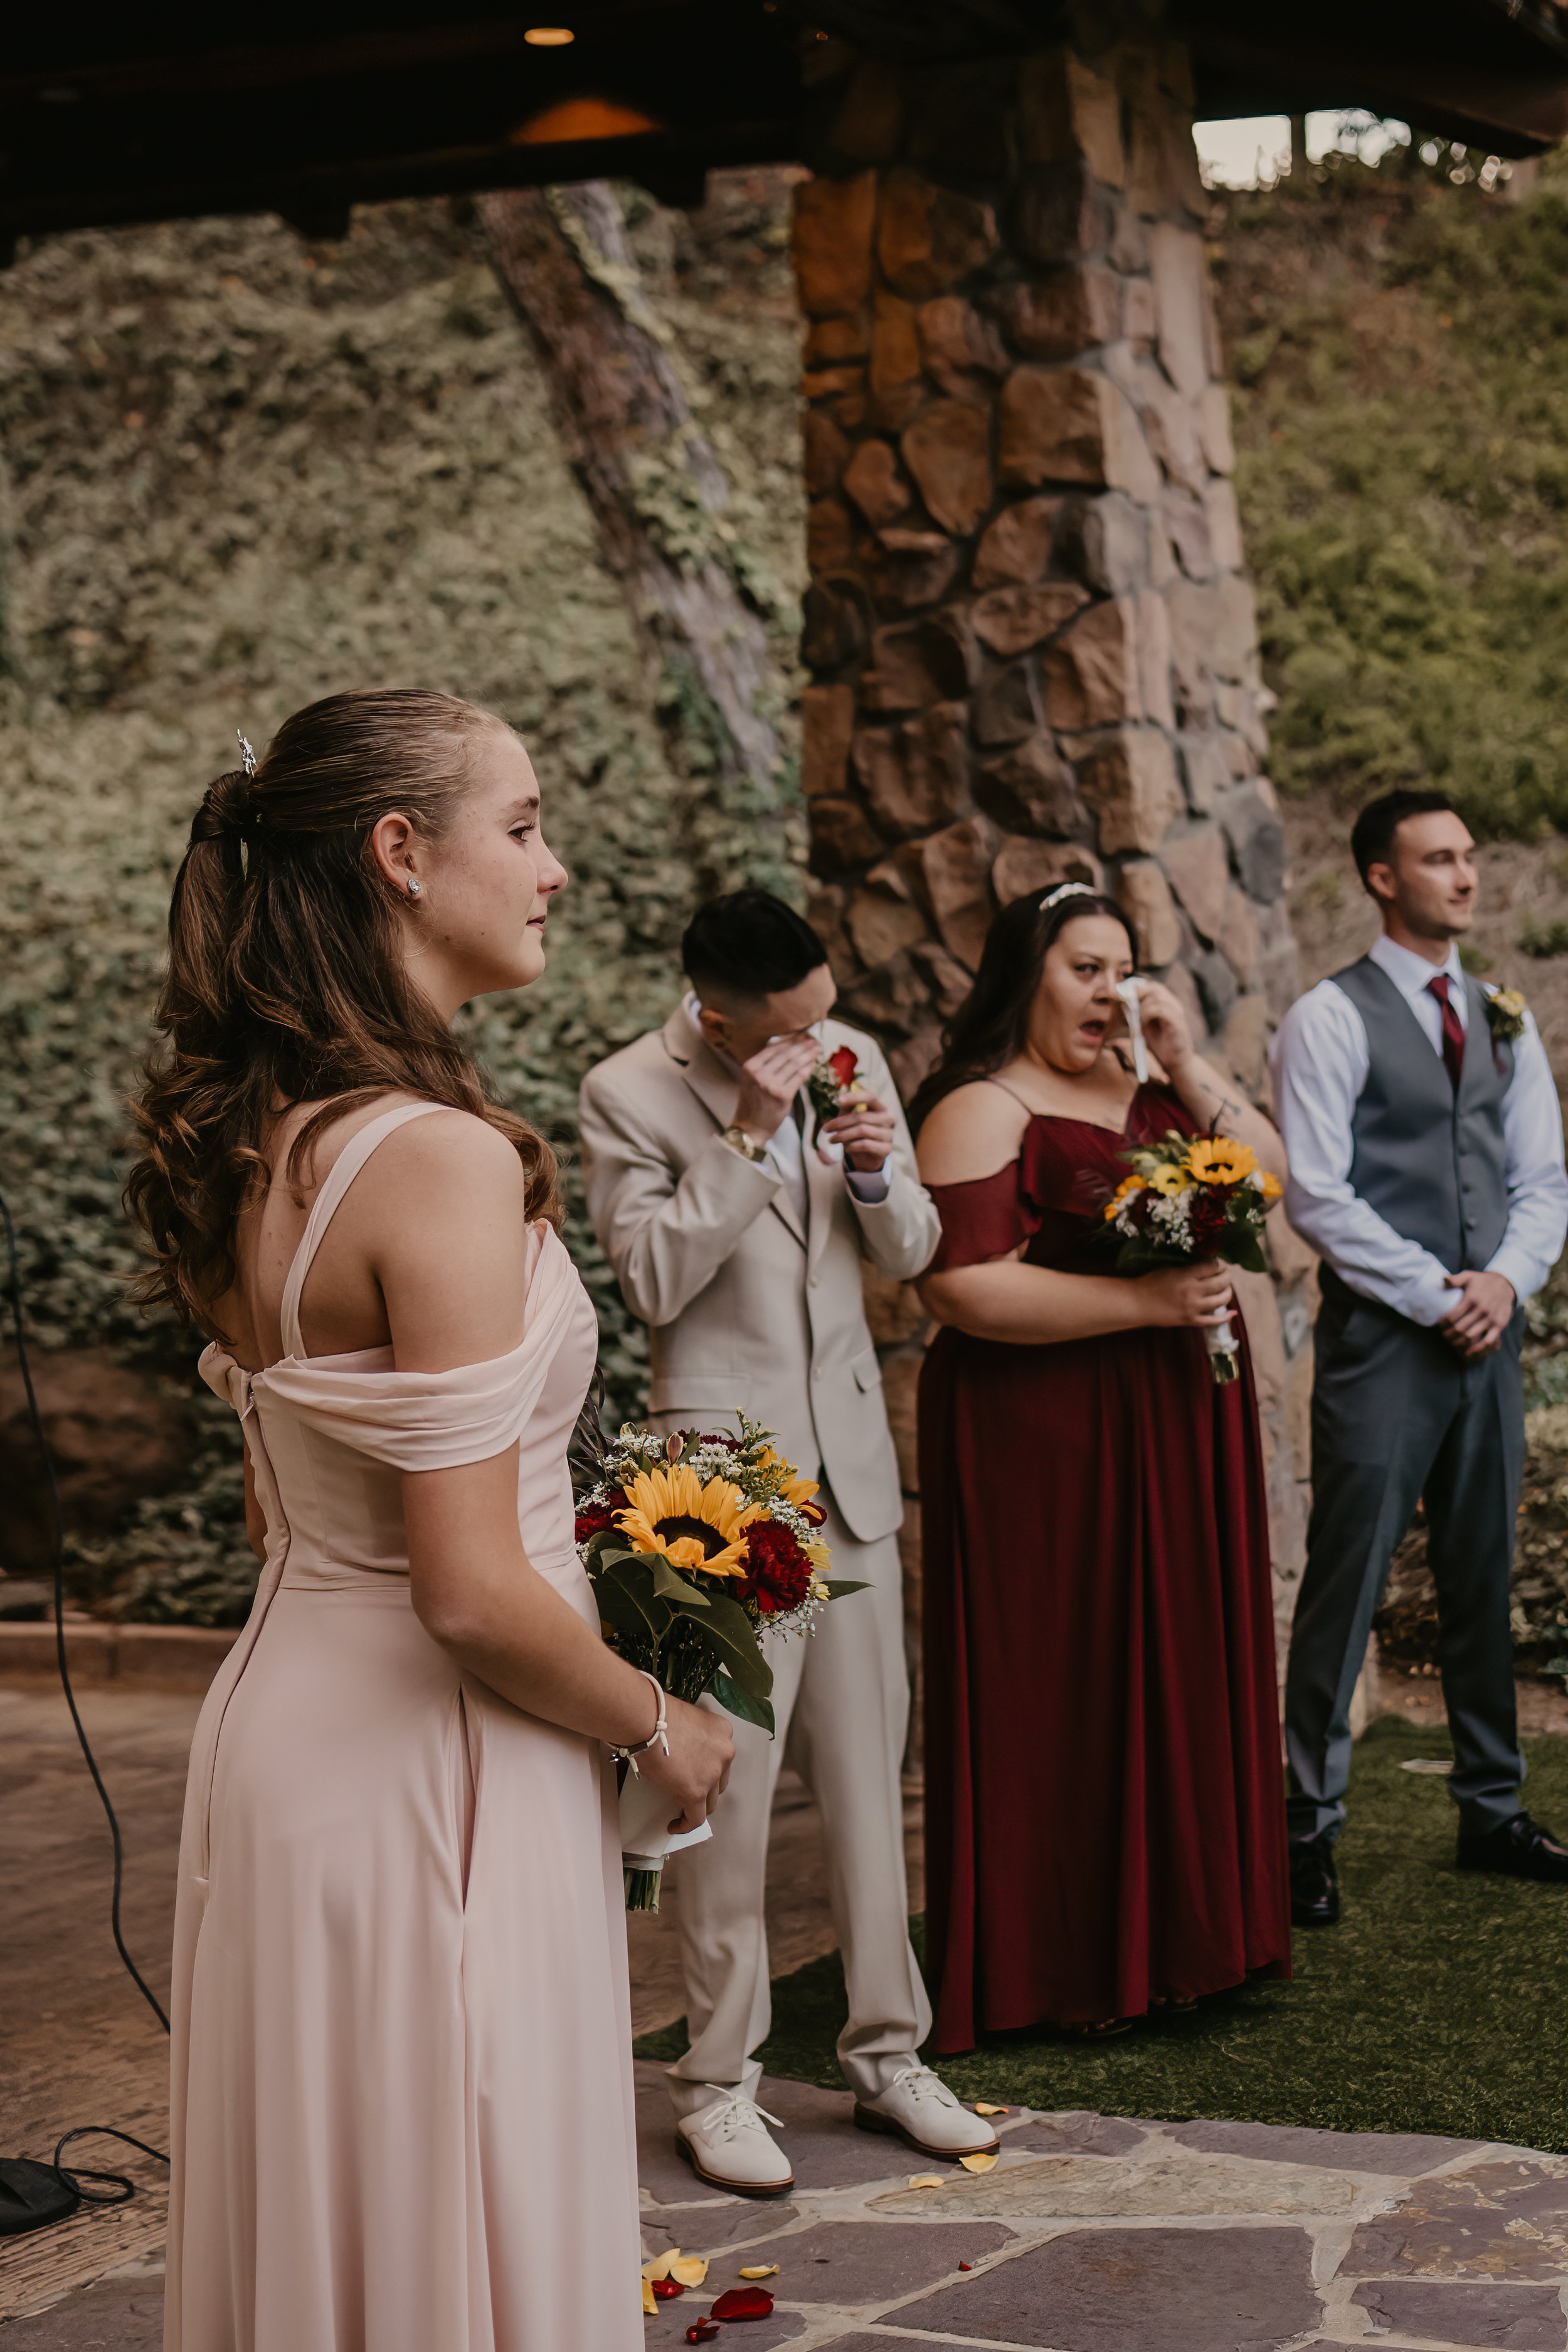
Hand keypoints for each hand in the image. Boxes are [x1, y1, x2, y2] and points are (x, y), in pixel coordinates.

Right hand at [631, 1694, 734, 1835]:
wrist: (646, 1719)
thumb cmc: (658, 1713)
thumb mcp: (688, 1719)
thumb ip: (694, 1737)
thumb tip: (683, 1753)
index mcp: (723, 1732)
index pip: (722, 1759)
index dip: (709, 1770)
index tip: (695, 1775)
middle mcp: (725, 1753)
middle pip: (720, 1781)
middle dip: (706, 1789)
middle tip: (688, 1792)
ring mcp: (712, 1774)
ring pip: (710, 1802)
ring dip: (697, 1807)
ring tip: (681, 1810)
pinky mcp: (695, 1792)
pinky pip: (695, 1818)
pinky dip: (685, 1825)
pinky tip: (673, 1825)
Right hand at [732, 1035, 819, 1146]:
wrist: (750, 1127)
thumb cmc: (753, 1102)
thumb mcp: (752, 1079)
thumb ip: (766, 1063)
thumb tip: (789, 1045)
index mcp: (750, 1066)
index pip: (773, 1047)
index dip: (790, 1039)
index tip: (802, 1034)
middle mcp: (759, 1074)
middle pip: (786, 1053)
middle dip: (802, 1044)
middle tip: (814, 1039)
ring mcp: (771, 1085)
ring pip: (794, 1064)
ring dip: (808, 1054)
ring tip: (817, 1048)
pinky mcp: (783, 1096)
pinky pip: (799, 1078)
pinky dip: (808, 1069)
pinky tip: (814, 1063)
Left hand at [819, 1090, 896, 1171]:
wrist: (866, 1158)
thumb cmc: (857, 1135)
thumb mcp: (850, 1120)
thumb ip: (847, 1109)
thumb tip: (841, 1097)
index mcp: (880, 1108)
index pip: (870, 1097)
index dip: (855, 1097)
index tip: (839, 1101)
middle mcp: (888, 1119)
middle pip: (860, 1116)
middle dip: (840, 1123)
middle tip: (826, 1129)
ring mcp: (889, 1134)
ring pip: (862, 1130)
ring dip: (843, 1135)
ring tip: (832, 1140)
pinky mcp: (886, 1149)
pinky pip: (866, 1144)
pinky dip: (853, 1146)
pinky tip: (847, 1149)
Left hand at [1131, 979, 1195, 1078]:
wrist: (1174, 1062)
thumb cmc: (1159, 1042)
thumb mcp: (1143, 1025)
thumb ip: (1135, 1012)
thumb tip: (1122, 1000)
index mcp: (1166, 1002)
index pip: (1151, 986)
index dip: (1136, 987)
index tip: (1120, 994)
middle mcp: (1173, 1004)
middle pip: (1155, 988)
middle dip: (1137, 993)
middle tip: (1126, 1003)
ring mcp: (1177, 1013)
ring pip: (1158, 998)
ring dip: (1143, 1007)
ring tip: (1138, 1019)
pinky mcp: (1179, 1024)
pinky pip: (1163, 1011)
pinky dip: (1150, 1013)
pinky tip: (1144, 1023)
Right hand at [1138, 1257, 1233, 1329]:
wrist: (1138, 1303)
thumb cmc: (1151, 1282)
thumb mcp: (1170, 1268)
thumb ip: (1189, 1267)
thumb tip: (1209, 1264)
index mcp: (1186, 1275)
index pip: (1213, 1266)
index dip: (1220, 1263)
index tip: (1220, 1263)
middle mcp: (1193, 1291)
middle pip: (1221, 1282)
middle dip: (1227, 1276)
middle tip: (1225, 1274)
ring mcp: (1193, 1308)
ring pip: (1222, 1300)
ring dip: (1228, 1292)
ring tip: (1226, 1288)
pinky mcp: (1191, 1321)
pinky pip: (1214, 1321)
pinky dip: (1226, 1317)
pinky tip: (1233, 1313)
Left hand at [1440, 1269, 1514, 1359]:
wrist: (1505, 1284)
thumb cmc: (1482, 1281)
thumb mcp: (1468, 1276)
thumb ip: (1454, 1279)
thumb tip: (1442, 1279)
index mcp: (1471, 1298)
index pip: (1452, 1315)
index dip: (1443, 1323)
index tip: (1439, 1325)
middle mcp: (1481, 1309)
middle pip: (1460, 1328)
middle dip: (1449, 1334)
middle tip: (1444, 1335)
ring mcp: (1491, 1318)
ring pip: (1471, 1336)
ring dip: (1459, 1342)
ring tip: (1452, 1342)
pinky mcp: (1500, 1325)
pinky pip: (1488, 1340)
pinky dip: (1477, 1348)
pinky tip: (1468, 1351)